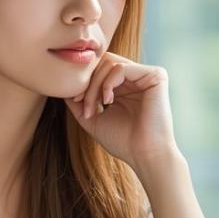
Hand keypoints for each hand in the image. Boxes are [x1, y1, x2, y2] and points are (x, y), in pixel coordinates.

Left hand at [66, 52, 178, 172]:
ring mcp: (147, 75)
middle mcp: (137, 77)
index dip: (84, 80)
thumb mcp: (92, 118)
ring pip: (110, 63)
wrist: (145, 156)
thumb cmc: (122, 141)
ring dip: (94, 85)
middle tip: (81, 102)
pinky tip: (108, 101)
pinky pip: (121, 68)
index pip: (100, 68)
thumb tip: (63, 85)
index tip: (75, 101)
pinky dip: (107, 83)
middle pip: (103, 61)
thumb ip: (79, 101)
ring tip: (93, 107)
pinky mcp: (156, 75)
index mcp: (126, 86)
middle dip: (87, 82)